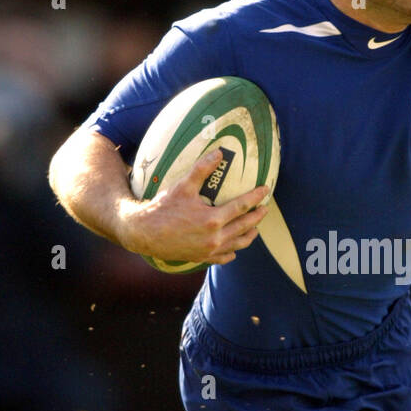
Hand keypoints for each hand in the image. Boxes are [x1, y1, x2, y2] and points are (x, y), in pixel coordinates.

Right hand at [122, 146, 269, 263]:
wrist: (144, 233)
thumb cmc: (163, 208)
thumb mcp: (183, 185)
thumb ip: (202, 169)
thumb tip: (219, 153)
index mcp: (213, 219)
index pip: (242, 206)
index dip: (256, 197)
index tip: (265, 190)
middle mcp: (215, 238)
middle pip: (244, 226)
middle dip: (257, 217)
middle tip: (265, 208)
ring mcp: (209, 250)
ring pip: (237, 244)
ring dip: (249, 235)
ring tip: (255, 228)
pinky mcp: (201, 258)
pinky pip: (223, 257)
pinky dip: (232, 252)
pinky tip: (234, 249)